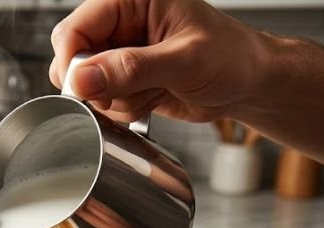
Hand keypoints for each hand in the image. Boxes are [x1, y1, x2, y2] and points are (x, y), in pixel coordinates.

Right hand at [49, 0, 266, 122]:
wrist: (250, 84)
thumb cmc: (233, 57)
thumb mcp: (185, 61)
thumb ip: (132, 68)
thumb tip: (83, 78)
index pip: (76, 28)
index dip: (73, 61)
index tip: (85, 89)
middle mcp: (122, 21)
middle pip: (74, 57)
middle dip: (99, 85)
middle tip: (130, 90)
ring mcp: (122, 51)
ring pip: (87, 85)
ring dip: (118, 99)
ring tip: (155, 90)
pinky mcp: (125, 77)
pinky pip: (104, 100)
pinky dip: (125, 108)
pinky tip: (154, 98)